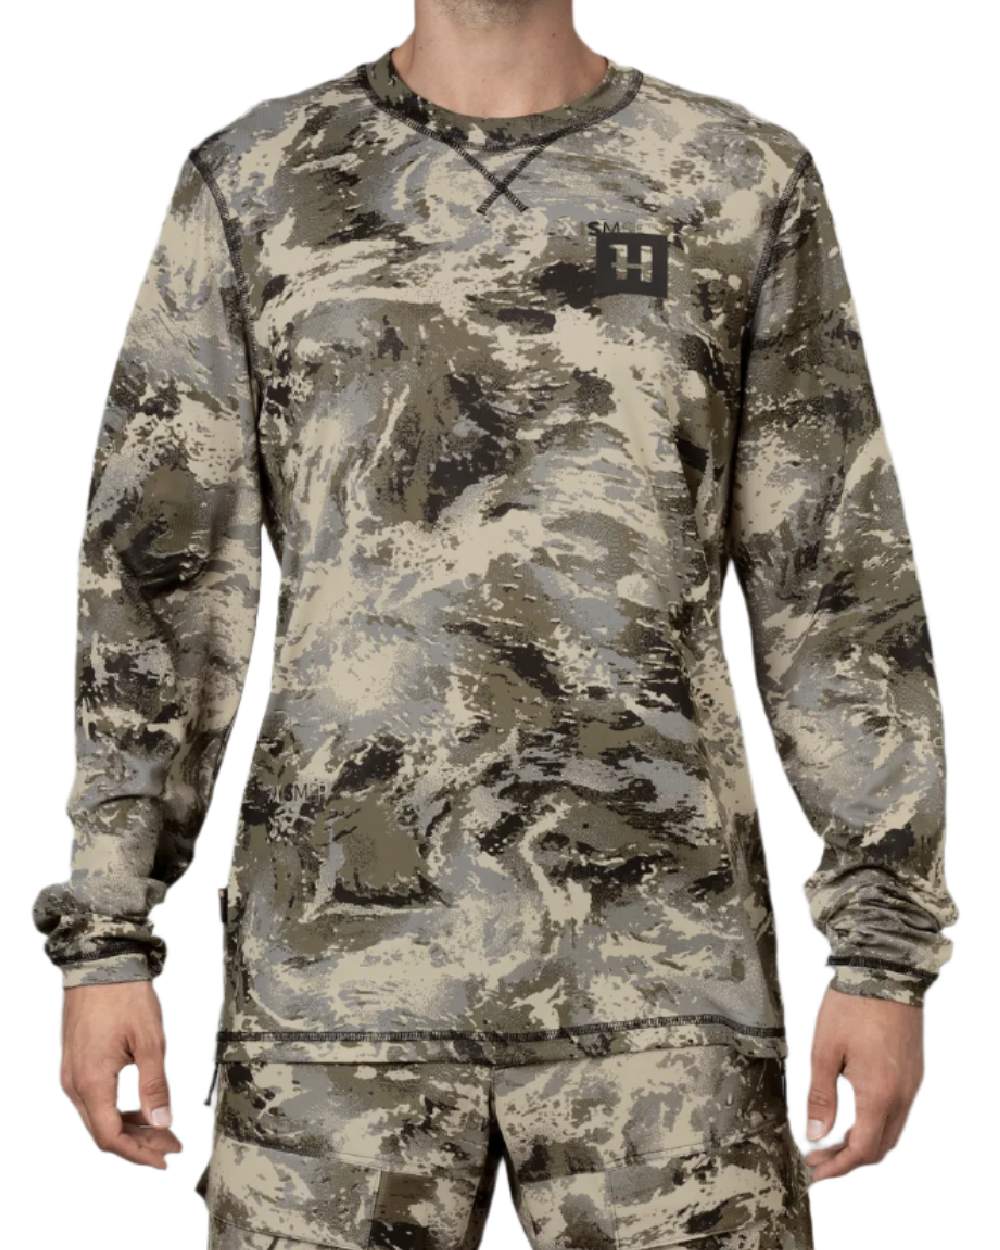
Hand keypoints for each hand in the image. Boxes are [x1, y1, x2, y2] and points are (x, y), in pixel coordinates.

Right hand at [61, 981, 181, 1168]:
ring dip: (130, 1128)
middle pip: (103, 1132)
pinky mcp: (77, 1064)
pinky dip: (118, 1110)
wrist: (100, 963)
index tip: (164, 1157)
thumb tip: (163, 1121)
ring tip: (162, 1130)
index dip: (138, 1152)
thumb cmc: (125, 997)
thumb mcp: (150, 1041)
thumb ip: (155, 1085)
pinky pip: (94, 1100)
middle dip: (139, 1144)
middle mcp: (76, 1084)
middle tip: (171, 1145)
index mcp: (91, 1081)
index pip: (111, 1136)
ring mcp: (73, 1074)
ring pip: (98, 1117)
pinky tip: (142, 1108)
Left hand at [805, 985, 922, 1181]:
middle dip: (848, 1159)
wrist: (885, 971)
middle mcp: (902, 1095)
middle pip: (880, 1147)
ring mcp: (912, 1084)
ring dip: (863, 1143)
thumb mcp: (824, 1050)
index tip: (814, 1170)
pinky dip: (876, 1125)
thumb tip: (816, 1134)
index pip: (862, 1149)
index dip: (838, 1166)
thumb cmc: (851, 1007)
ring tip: (830, 1141)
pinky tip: (854, 1117)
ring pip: (891, 1131)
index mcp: (880, 1094)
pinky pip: (898, 1112)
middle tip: (817, 1158)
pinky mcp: (913, 1071)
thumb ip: (820, 1096)